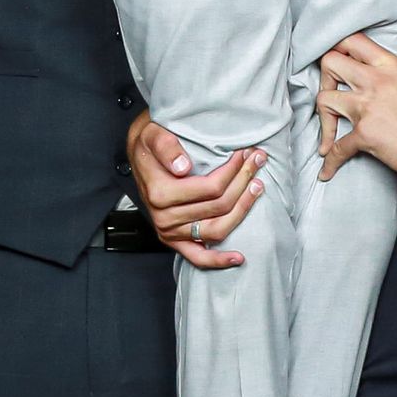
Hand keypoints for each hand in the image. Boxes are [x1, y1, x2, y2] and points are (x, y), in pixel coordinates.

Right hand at [128, 111, 265, 267]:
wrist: (139, 156)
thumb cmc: (150, 145)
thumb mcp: (153, 135)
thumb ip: (166, 147)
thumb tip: (184, 166)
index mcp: (159, 193)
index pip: (210, 187)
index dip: (233, 171)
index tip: (245, 153)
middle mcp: (164, 217)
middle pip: (218, 206)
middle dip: (243, 182)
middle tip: (257, 161)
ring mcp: (170, 232)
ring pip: (216, 229)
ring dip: (242, 210)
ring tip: (257, 188)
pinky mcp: (174, 242)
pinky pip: (197, 257)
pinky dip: (218, 260)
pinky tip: (238, 258)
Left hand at [317, 34, 396, 182]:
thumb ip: (391, 79)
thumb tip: (374, 85)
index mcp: (389, 65)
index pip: (352, 41)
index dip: (338, 51)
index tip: (338, 68)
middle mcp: (375, 81)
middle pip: (329, 63)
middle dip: (324, 81)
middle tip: (331, 96)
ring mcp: (368, 107)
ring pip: (323, 100)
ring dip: (323, 120)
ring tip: (329, 136)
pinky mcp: (366, 135)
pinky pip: (337, 148)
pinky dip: (330, 162)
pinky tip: (327, 171)